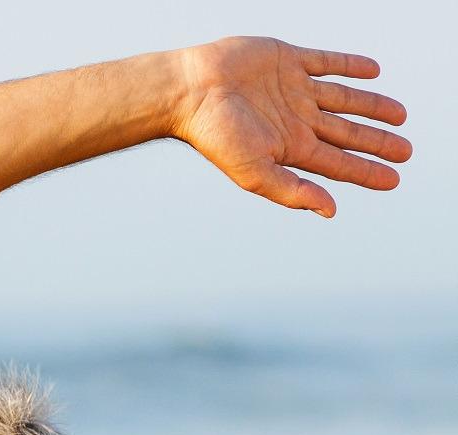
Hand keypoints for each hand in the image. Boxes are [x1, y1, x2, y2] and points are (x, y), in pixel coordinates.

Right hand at [174, 38, 408, 216]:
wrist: (191, 91)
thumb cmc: (215, 135)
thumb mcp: (255, 172)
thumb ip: (293, 191)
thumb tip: (330, 211)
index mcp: (289, 148)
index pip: (339, 164)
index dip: (367, 172)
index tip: (394, 179)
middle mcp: (295, 121)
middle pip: (347, 133)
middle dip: (377, 143)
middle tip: (405, 151)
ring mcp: (294, 90)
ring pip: (344, 100)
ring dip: (372, 106)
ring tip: (400, 115)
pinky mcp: (288, 61)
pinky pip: (327, 63)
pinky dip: (351, 66)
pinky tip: (372, 72)